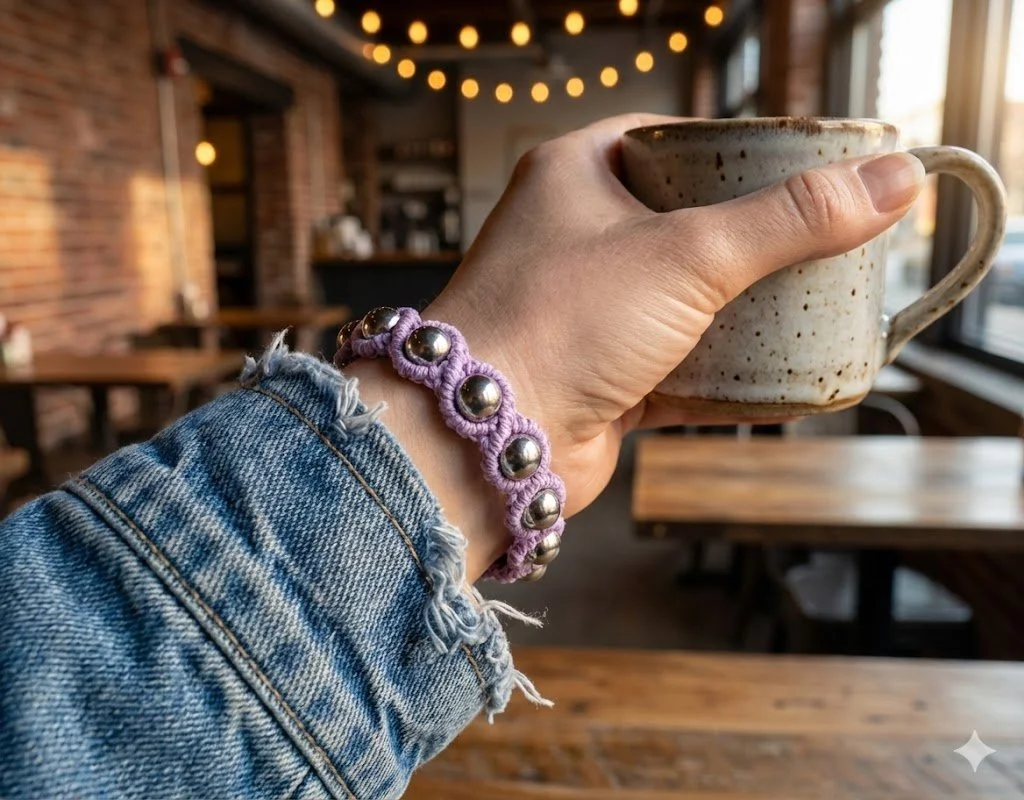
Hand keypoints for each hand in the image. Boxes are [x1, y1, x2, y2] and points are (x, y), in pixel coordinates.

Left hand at [356, 113, 924, 579]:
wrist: (484, 440)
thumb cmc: (556, 323)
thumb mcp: (689, 254)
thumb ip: (791, 219)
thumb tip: (891, 182)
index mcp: (575, 175)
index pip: (667, 138)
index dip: (734, 147)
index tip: (796, 165)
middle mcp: (573, 237)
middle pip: (682, 220)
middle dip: (748, 235)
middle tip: (817, 238)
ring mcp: (585, 309)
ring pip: (681, 297)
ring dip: (740, 307)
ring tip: (811, 302)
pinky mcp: (599, 374)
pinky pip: (676, 363)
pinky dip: (725, 371)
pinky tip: (780, 375)